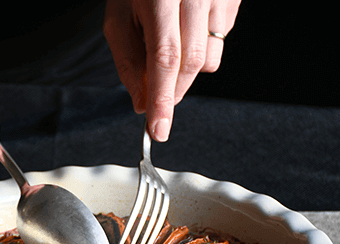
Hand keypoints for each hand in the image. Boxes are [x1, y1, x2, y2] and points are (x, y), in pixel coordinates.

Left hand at [104, 0, 240, 141]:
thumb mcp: (118, 17)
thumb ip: (127, 61)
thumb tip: (141, 103)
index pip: (165, 58)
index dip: (162, 99)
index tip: (158, 129)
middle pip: (190, 64)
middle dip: (173, 91)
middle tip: (156, 98)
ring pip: (209, 58)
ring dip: (187, 69)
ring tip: (169, 42)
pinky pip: (221, 40)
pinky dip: (202, 46)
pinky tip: (187, 26)